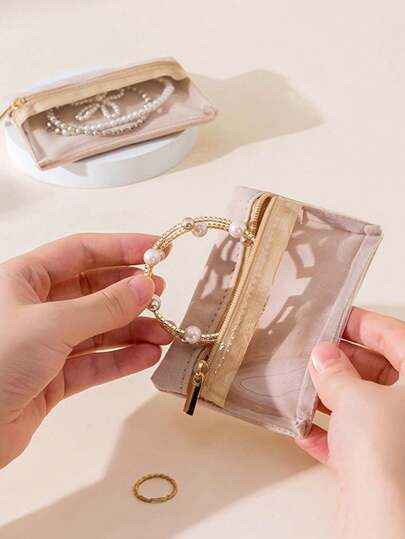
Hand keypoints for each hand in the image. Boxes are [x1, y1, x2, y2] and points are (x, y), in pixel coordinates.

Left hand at [0, 233, 171, 468]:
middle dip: (130, 292)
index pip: (80, 251)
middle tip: (162, 294)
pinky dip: (122, 359)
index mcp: (24, 279)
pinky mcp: (52, 378)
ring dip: (133, 330)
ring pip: (98, 329)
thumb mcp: (52, 325)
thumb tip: (145, 286)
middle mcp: (35, 308)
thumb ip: (104, 306)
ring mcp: (45, 344)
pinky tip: (148, 355)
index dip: (121, 247)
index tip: (158, 249)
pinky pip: (94, 362)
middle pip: (93, 290)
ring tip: (166, 332)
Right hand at [297, 307, 404, 537]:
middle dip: (343, 362)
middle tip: (316, 354)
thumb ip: (335, 371)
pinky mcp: (382, 464)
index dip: (365, 323)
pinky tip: (306, 430)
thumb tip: (324, 357)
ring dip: (333, 397)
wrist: (382, 515)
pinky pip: (353, 439)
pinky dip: (329, 433)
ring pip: (365, 405)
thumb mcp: (354, 396)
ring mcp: (400, 437)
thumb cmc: (387, 453)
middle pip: (380, 371)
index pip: (397, 337)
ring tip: (305, 387)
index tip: (338, 318)